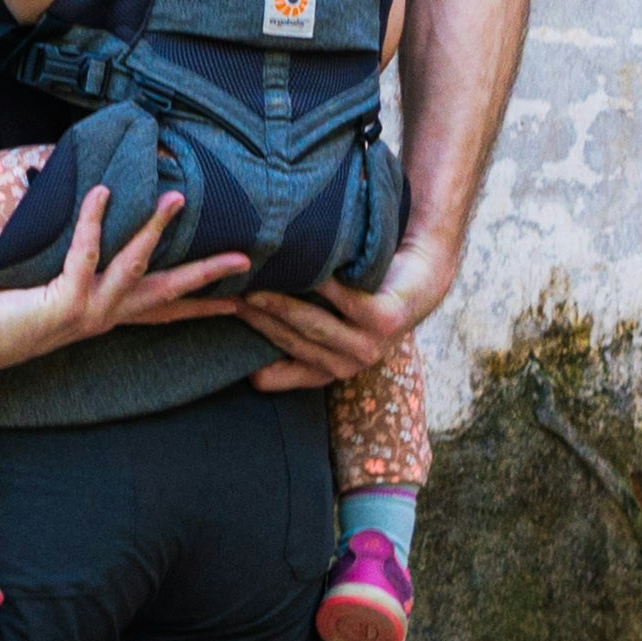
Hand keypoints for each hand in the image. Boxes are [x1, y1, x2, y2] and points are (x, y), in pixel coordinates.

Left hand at [0, 189, 246, 376]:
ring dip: (155, 229)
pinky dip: (95, 220)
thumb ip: (76, 268)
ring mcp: (89, 312)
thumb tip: (93, 223)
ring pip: (135, 265)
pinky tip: (101, 190)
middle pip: (168, 293)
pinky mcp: (66, 303)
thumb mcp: (51, 288)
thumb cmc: (3, 310)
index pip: (165, 309)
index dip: (203, 303)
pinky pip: (87, 253)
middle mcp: (104, 317)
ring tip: (175, 197)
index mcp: (105, 315)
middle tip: (245, 258)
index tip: (242, 300)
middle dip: (207, 274)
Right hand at [244, 234, 454, 393]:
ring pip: (312, 325)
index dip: (246, 359)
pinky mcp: (385, 322)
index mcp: (328, 369)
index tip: (222, 329)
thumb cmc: (359, 292)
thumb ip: (285, 329)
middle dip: (256, 318)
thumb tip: (228, 316)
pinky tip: (302, 262)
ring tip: (253, 280)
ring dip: (279, 303)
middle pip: (290, 341)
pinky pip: (343, 301)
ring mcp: (369, 346)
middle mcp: (348, 365)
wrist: (419, 273)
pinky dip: (320, 282)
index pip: (275, 378)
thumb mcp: (321, 318)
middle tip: (225, 292)